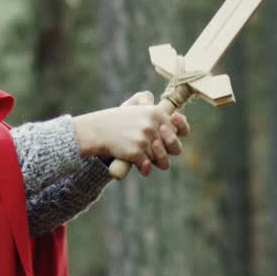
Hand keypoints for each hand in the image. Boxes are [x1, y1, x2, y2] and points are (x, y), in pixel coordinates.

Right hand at [73, 91, 190, 175]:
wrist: (96, 130)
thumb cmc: (117, 120)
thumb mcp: (136, 106)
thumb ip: (155, 112)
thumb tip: (173, 121)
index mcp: (156, 113)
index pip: (180, 128)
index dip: (180, 133)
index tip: (169, 135)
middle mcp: (152, 125)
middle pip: (175, 148)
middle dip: (168, 153)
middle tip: (157, 150)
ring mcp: (144, 139)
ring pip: (160, 160)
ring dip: (154, 161)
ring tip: (147, 160)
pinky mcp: (136, 152)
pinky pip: (147, 166)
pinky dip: (144, 169)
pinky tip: (140, 166)